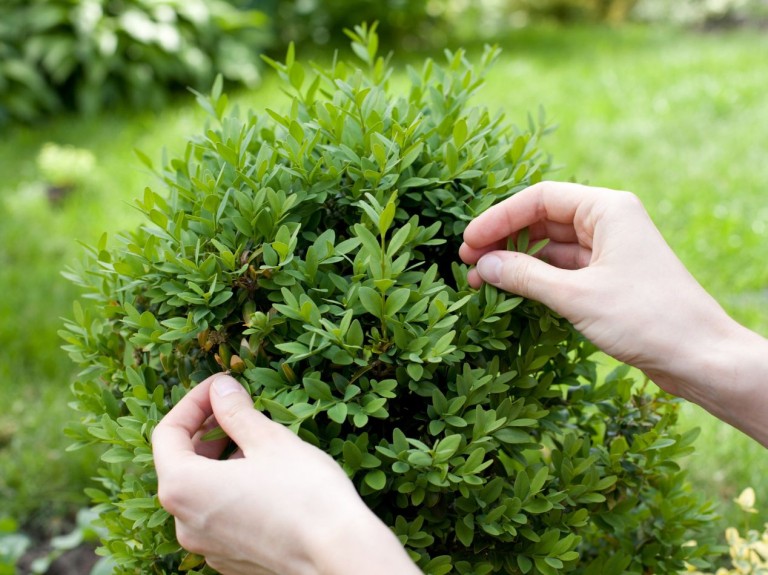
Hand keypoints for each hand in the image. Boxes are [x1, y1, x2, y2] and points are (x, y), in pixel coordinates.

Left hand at [152, 373, 420, 574]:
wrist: (338, 555)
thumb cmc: (304, 494)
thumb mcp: (269, 440)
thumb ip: (235, 411)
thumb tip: (221, 389)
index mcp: (183, 487)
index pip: (167, 433)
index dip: (193, 402)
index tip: (221, 386)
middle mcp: (184, 522)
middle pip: (180, 463)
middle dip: (206, 430)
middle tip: (237, 408)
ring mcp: (207, 545)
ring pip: (201, 490)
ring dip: (221, 459)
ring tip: (257, 442)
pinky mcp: (231, 558)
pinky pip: (219, 514)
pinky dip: (232, 488)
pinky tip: (266, 477)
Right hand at [459, 181, 767, 444]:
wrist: (699, 357)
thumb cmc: (646, 318)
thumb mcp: (576, 296)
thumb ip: (525, 276)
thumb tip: (483, 264)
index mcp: (608, 209)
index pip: (541, 199)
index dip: (499, 217)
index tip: (468, 241)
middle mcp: (608, 223)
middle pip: (543, 220)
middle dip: (504, 240)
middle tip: (467, 262)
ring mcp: (609, 251)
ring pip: (551, 247)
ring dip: (517, 261)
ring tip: (482, 280)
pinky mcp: (609, 279)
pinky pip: (563, 270)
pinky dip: (536, 278)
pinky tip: (511, 290)